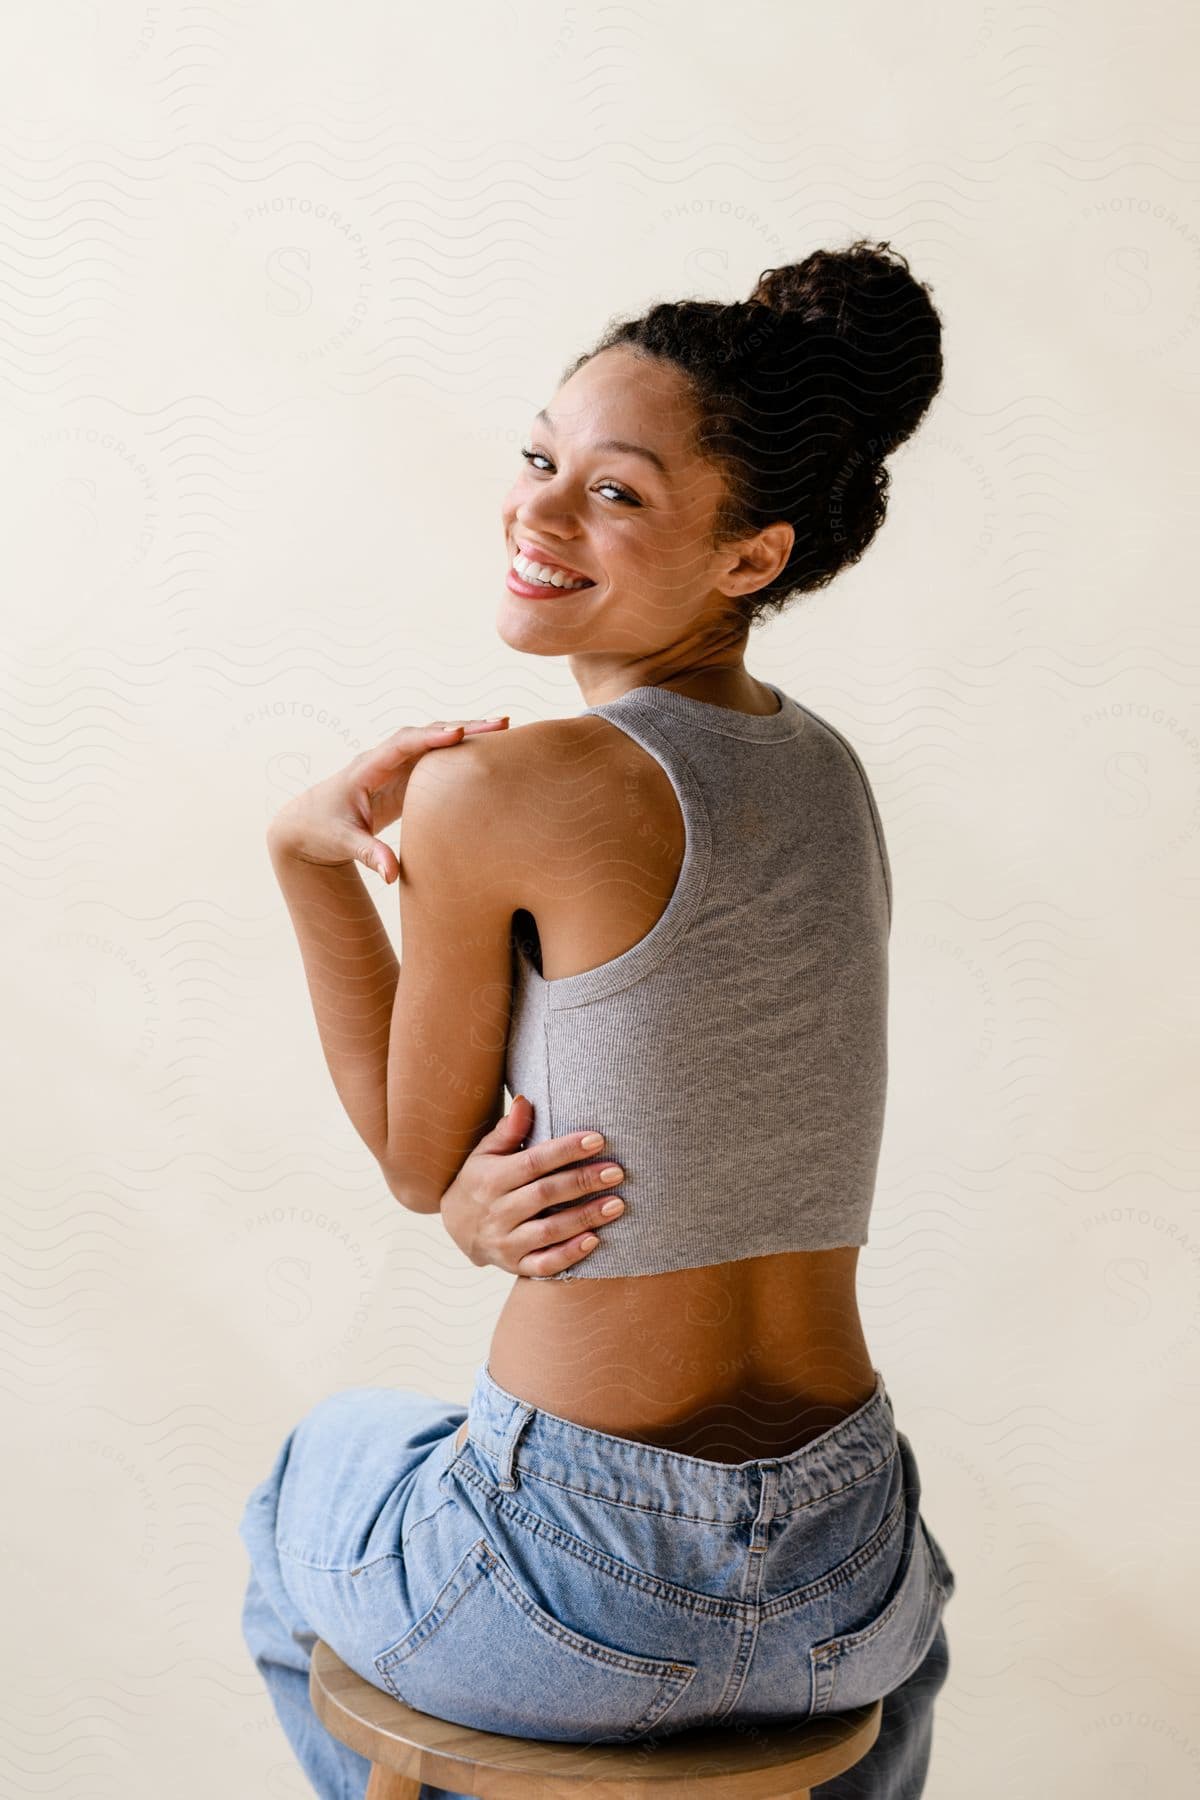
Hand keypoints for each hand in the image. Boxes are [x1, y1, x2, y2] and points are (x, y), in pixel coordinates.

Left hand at [265, 715, 508, 882]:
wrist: (308, 826)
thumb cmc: (322, 832)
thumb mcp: (343, 844)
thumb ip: (368, 854)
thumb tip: (392, 875)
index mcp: (367, 768)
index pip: (402, 745)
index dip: (430, 737)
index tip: (460, 733)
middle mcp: (384, 760)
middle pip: (427, 735)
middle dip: (463, 727)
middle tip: (502, 723)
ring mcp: (396, 767)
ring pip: (435, 743)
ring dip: (468, 735)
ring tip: (505, 728)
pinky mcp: (406, 779)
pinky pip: (437, 760)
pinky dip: (462, 753)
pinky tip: (490, 751)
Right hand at [441, 1096, 625, 1278]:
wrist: (455, 1228)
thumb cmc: (480, 1180)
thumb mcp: (485, 1153)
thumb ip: (508, 1130)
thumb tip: (526, 1101)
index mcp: (491, 1179)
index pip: (533, 1162)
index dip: (565, 1150)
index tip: (597, 1140)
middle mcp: (497, 1212)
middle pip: (545, 1195)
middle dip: (582, 1182)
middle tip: (616, 1171)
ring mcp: (505, 1242)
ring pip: (548, 1231)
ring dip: (584, 1217)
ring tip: (617, 1204)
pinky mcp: (514, 1266)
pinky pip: (543, 1265)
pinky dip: (569, 1255)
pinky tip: (594, 1240)